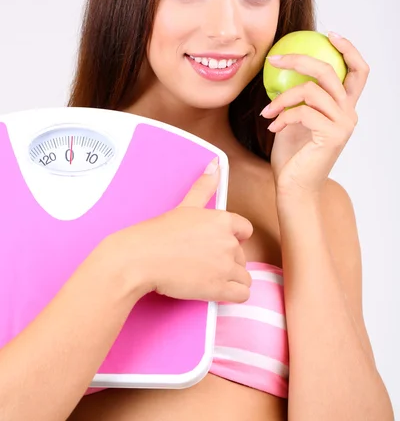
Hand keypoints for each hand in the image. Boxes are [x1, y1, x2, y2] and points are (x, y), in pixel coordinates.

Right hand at [109, 159, 253, 302]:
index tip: (218, 244)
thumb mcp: (185, 205)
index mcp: (222, 220)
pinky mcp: (219, 288)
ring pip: (243, 276)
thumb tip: (215, 164)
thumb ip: (205, 186)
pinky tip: (216, 290)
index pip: (245, 230)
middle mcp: (228, 242)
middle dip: (228, 260)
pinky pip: (242, 294)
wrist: (140, 259)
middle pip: (242, 254)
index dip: (234, 238)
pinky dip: (232, 294)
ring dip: (230, 278)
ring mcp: (225, 266)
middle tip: (204, 261)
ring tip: (207, 277)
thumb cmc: (158, 233)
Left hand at [260, 32, 369, 195]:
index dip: (348, 49)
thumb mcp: (294, 118)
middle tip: (275, 58)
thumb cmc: (292, 156)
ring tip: (267, 111)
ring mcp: (343, 124)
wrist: (294, 188)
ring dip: (282, 97)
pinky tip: (272, 126)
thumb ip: (299, 97)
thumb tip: (283, 68)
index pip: (359, 72)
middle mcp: (349, 114)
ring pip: (311, 90)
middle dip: (299, 59)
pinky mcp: (332, 135)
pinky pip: (303, 111)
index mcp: (344, 107)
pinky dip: (283, 115)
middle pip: (330, 71)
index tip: (330, 34)